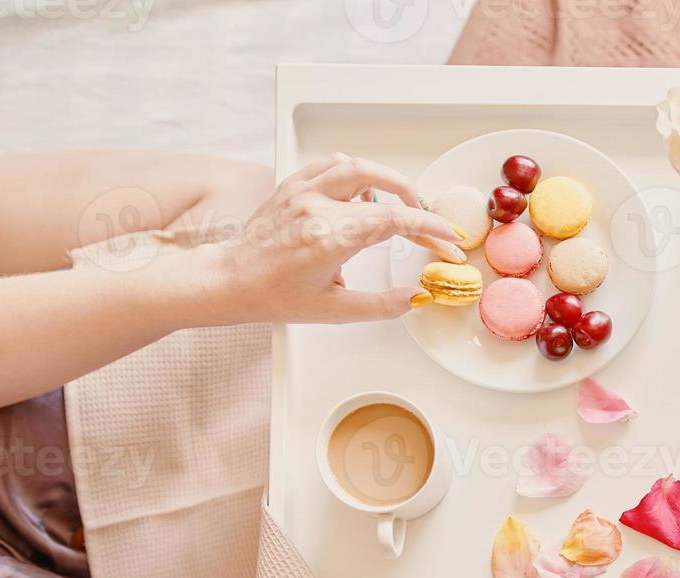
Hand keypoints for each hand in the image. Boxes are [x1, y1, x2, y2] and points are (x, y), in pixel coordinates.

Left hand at [206, 153, 466, 324]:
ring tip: (399, 201)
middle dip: (416, 204)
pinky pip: (330, 164)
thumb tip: (418, 297)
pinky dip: (354, 171)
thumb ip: (382, 305)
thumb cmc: (275, 297)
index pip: (395, 221)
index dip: (430, 227)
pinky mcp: (291, 186)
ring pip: (356, 165)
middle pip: (383, 189)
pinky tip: (363, 190)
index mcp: (330, 238)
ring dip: (386, 179)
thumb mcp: (334, 311)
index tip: (449, 238)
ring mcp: (302, 192)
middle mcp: (316, 207)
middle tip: (429, 222)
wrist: (230, 281)